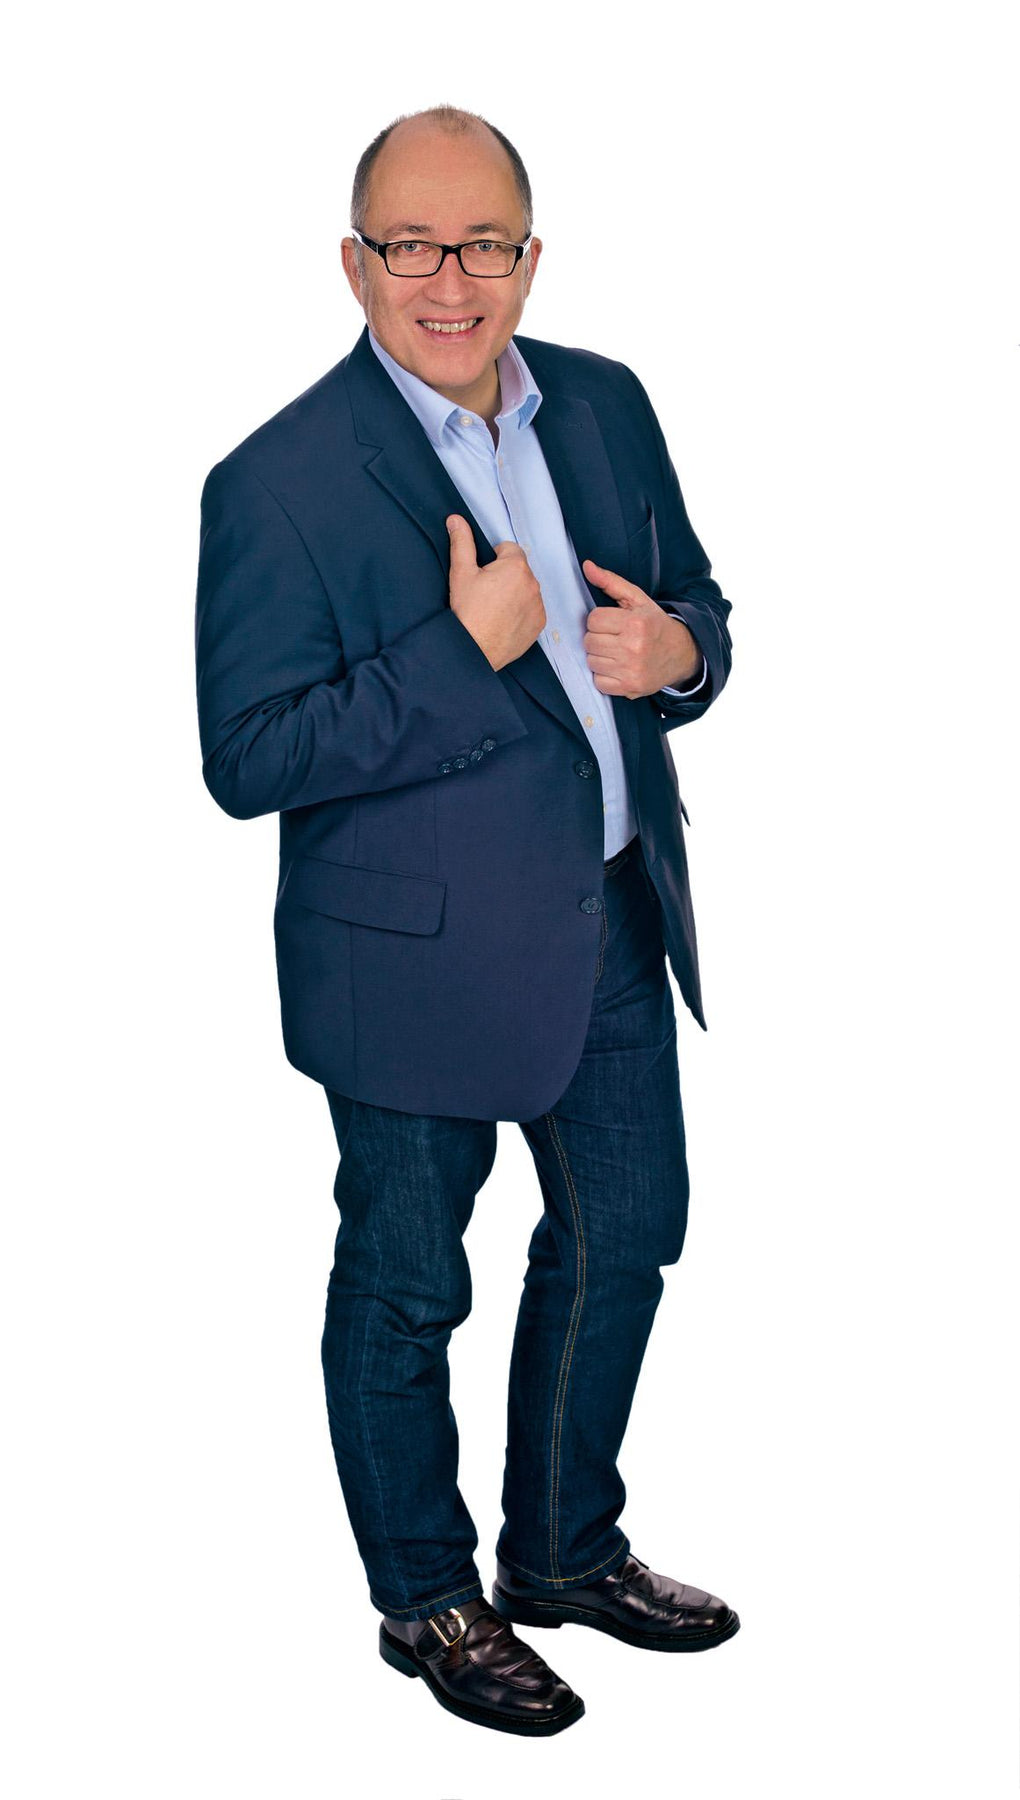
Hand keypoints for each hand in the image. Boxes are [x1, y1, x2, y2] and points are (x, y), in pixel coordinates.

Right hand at [447, 515, 546, 670]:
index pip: (509, 549)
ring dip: (515, 593)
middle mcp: (532, 583)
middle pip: (519, 569)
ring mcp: (538, 604)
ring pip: (526, 589)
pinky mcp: (539, 623)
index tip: (483, 575)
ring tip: (494, 609)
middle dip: (505, 576)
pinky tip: (504, 620)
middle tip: (486, 594)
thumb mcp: (461, 573)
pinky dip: (521, 611)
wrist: (473, 649)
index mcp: (515, 566)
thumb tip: (456, 520)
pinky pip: (532, 609)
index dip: (494, 560)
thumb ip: (462, 542)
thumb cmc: (467, 612)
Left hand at [581, 559, 700, 695]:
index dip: (600, 620)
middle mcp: (633, 648)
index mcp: (635, 623)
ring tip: (616, 652)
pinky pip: (599, 683)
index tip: (612, 623)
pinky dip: (604, 676)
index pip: (593, 620)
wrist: (681, 654)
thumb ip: (610, 582)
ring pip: (592, 662)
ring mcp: (631, 670)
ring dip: (600, 657)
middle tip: (614, 637)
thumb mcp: (637, 600)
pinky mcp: (630, 688)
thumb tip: (586, 566)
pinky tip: (618, 667)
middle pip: (589, 641)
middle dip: (598, 638)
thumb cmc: (654, 624)